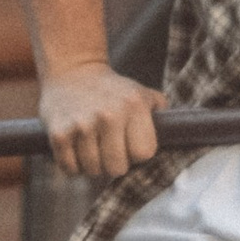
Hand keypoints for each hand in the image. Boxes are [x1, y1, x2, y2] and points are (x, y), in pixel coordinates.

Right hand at [39, 60, 161, 179]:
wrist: (72, 70)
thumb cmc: (113, 90)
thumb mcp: (143, 94)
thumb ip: (163, 116)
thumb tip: (180, 138)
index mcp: (133, 106)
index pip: (143, 154)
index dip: (136, 154)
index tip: (129, 144)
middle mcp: (108, 115)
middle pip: (117, 168)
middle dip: (114, 164)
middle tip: (109, 149)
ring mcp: (82, 125)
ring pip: (93, 171)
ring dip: (93, 165)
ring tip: (92, 146)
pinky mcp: (59, 134)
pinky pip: (70, 169)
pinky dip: (73, 165)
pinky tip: (76, 148)